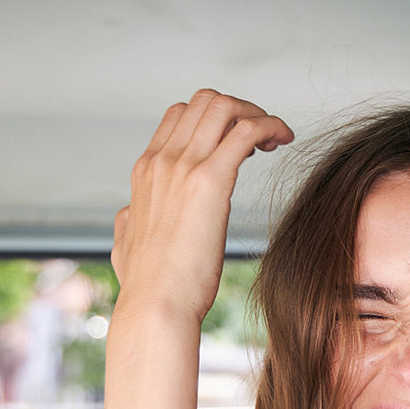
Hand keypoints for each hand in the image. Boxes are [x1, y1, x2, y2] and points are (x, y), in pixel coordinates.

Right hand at [111, 89, 292, 323]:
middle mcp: (163, 161)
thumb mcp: (125, 245)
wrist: (154, 306)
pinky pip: (245, 130)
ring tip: (276, 139)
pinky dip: (270, 125)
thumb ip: (128, 223)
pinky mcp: (210, 182)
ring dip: (257, 114)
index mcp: (147, 172)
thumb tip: (128, 216)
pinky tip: (284, 139)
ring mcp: (183, 167)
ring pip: (223, 106)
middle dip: (239, 111)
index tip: (239, 145)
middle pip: (204, 102)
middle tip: (263, 140)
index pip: (180, 117)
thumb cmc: (147, 287)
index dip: (214, 121)